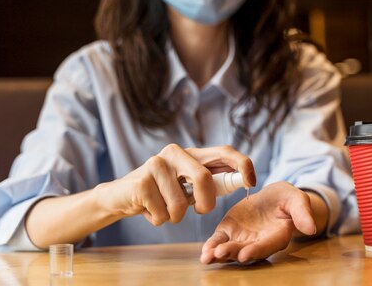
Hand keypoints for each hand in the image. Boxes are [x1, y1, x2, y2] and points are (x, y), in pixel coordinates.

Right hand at [95, 144, 255, 226]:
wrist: (120, 196)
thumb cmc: (160, 192)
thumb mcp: (186, 184)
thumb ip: (209, 180)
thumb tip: (242, 180)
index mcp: (191, 153)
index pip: (224, 151)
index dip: (242, 164)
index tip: (251, 182)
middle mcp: (174, 152)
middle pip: (204, 179)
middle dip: (206, 203)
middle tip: (200, 211)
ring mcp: (156, 164)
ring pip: (181, 204)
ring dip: (175, 217)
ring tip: (164, 208)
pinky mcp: (142, 182)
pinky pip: (163, 214)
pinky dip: (158, 219)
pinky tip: (148, 209)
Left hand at [200, 182, 316, 263]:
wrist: (271, 196)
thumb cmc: (287, 199)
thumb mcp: (296, 200)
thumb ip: (302, 213)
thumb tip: (311, 228)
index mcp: (277, 236)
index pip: (267, 245)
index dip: (256, 250)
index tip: (245, 254)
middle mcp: (258, 242)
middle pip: (246, 250)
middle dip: (233, 253)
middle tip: (221, 254)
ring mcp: (242, 239)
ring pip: (230, 249)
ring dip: (219, 254)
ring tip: (209, 256)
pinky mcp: (229, 232)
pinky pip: (219, 241)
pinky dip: (212, 246)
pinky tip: (205, 253)